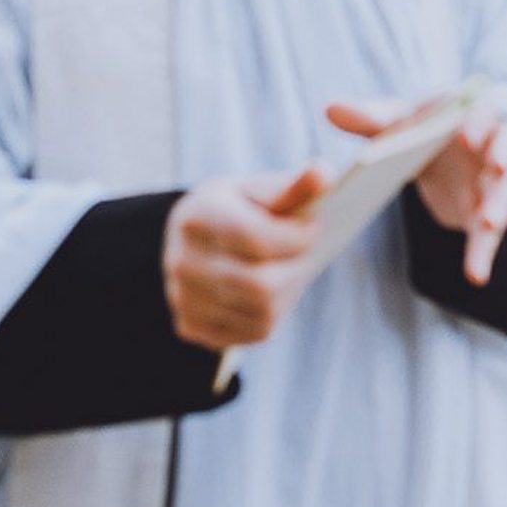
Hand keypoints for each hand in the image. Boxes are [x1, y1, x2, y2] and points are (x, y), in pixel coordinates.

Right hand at [164, 167, 329, 351]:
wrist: (198, 240)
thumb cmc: (240, 209)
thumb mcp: (261, 190)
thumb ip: (295, 185)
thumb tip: (324, 174)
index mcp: (196, 217)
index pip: (256, 238)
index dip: (297, 237)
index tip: (314, 228)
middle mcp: (181, 261)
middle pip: (260, 284)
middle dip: (297, 269)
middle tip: (308, 254)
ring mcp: (182, 298)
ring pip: (262, 312)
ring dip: (289, 292)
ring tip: (291, 270)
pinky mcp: (191, 326)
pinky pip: (253, 332)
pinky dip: (273, 313)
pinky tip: (272, 291)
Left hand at [330, 98, 506, 286]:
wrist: (434, 154)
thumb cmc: (419, 128)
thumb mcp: (395, 122)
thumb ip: (368, 118)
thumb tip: (330, 110)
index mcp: (469, 113)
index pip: (483, 109)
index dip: (479, 121)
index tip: (465, 137)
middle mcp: (492, 143)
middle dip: (504, 156)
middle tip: (496, 168)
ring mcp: (495, 180)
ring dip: (501, 207)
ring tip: (489, 225)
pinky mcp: (488, 211)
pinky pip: (491, 233)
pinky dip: (484, 253)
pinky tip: (476, 275)